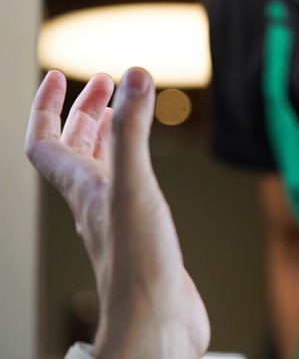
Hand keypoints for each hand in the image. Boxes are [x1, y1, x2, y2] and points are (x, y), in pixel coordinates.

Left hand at [26, 68, 209, 357]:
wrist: (156, 320)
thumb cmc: (138, 264)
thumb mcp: (133, 185)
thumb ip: (132, 131)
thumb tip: (135, 76)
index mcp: (81, 187)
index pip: (45, 140)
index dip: (47, 105)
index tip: (60, 75)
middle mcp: (94, 200)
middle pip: (74, 149)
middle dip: (86, 111)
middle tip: (106, 83)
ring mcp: (118, 218)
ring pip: (101, 167)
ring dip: (108, 135)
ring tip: (125, 112)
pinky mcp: (144, 233)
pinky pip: (131, 187)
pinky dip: (136, 162)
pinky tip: (151, 166)